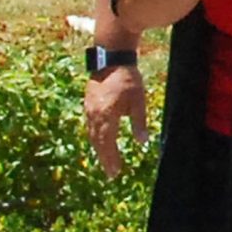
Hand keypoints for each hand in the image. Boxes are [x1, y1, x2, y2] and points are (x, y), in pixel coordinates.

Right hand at [84, 62, 147, 176]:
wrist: (111, 58)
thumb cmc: (127, 78)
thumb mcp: (138, 101)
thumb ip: (139, 122)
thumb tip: (142, 142)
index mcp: (106, 116)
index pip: (108, 144)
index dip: (111, 159)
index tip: (115, 172)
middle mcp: (94, 115)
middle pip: (97, 142)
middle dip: (104, 158)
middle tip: (111, 173)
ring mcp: (89, 109)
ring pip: (92, 134)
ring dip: (98, 149)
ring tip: (105, 160)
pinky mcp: (88, 103)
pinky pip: (90, 125)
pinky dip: (95, 137)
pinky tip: (99, 140)